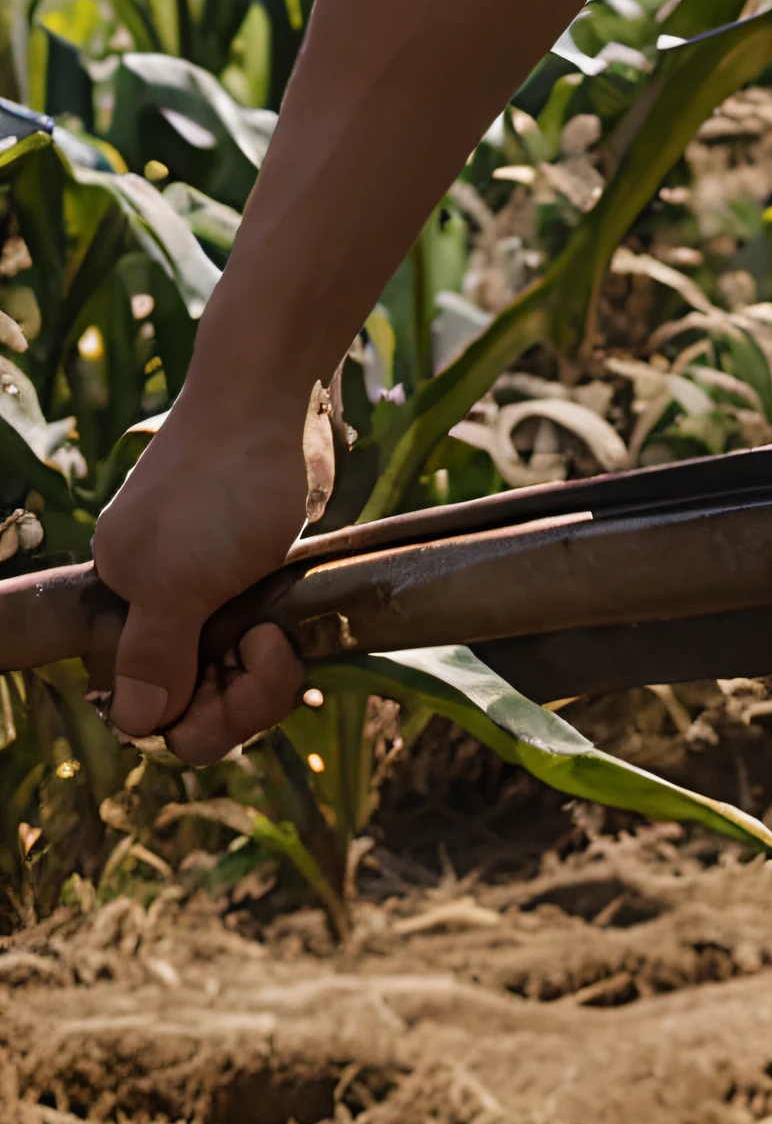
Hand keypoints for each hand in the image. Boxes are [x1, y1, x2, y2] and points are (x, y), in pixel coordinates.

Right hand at [89, 376, 336, 760]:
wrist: (276, 399)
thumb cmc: (220, 485)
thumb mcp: (176, 580)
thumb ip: (154, 653)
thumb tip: (135, 723)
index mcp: (126, 603)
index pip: (146, 704)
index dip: (193, 715)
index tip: (231, 676)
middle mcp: (164, 600)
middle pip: (200, 696)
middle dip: (241, 697)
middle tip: (272, 650)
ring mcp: (216, 585)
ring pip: (238, 669)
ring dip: (268, 675)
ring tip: (281, 637)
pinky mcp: (263, 567)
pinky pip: (267, 632)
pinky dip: (285, 644)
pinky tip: (293, 629)